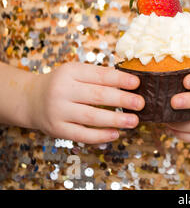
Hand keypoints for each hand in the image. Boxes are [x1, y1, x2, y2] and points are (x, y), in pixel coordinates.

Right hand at [26, 62, 144, 143]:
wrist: (31, 99)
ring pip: (92, 117)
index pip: (99, 75)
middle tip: (141, 103)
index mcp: (70, 72)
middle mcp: (62, 90)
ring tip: (134, 121)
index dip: (120, 79)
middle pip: (98, 96)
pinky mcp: (57, 129)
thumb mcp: (76, 72)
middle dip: (123, 100)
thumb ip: (98, 76)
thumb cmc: (63, 84)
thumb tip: (130, 84)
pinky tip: (115, 134)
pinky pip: (82, 134)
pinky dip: (100, 136)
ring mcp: (58, 111)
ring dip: (116, 120)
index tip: (137, 83)